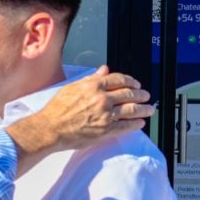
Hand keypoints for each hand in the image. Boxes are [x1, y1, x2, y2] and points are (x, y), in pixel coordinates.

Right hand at [33, 65, 153, 149]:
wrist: (49, 129)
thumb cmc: (56, 109)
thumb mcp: (72, 88)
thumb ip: (91, 78)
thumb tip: (104, 70)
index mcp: (94, 86)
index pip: (119, 79)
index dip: (131, 81)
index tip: (135, 84)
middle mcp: (102, 99)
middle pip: (129, 94)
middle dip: (141, 95)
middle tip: (146, 96)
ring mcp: (106, 115)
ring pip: (132, 109)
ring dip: (144, 109)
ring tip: (149, 109)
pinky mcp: (106, 130)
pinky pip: (126, 126)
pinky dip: (136, 124)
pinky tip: (140, 123)